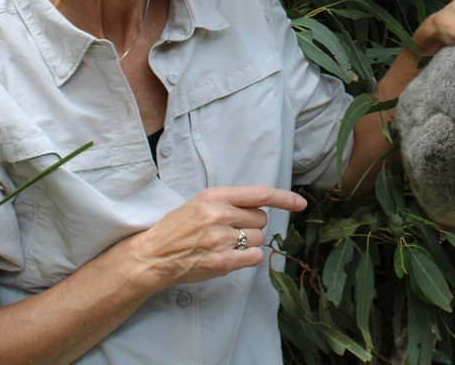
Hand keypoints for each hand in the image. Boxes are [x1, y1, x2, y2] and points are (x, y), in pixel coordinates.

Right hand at [123, 185, 305, 290]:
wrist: (154, 255)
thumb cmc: (178, 228)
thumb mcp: (201, 203)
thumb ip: (230, 202)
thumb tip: (262, 206)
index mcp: (216, 195)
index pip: (260, 193)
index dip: (284, 198)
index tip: (300, 203)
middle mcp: (220, 214)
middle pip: (262, 219)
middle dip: (253, 225)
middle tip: (231, 230)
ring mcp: (221, 239)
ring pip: (259, 238)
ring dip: (249, 242)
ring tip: (225, 244)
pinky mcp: (222, 261)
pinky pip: (255, 257)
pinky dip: (248, 257)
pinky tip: (231, 256)